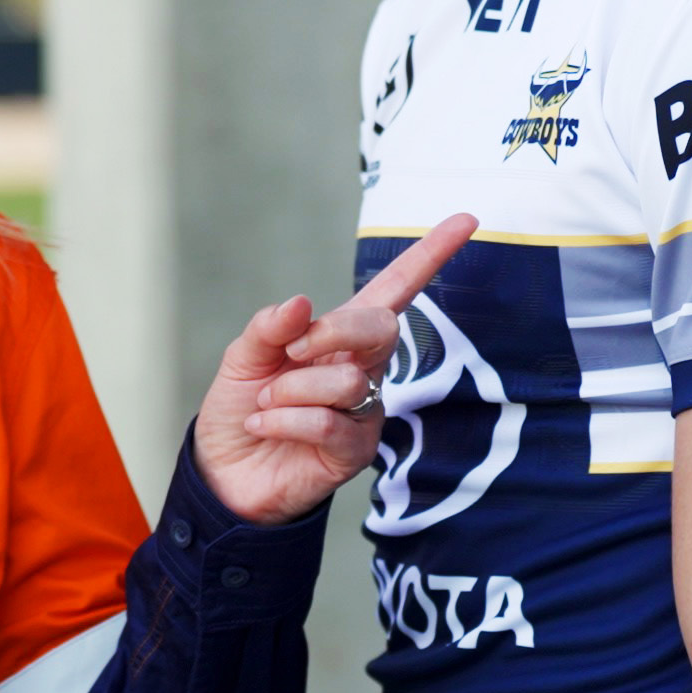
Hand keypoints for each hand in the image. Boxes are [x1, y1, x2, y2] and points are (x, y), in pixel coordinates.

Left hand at [191, 215, 476, 524]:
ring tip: (266, 403)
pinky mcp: (356, 451)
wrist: (224, 472)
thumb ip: (269, 327)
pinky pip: (327, 422)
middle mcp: (363, 368)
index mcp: (340, 336)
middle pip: (382, 328)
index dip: (430, 255)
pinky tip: (265, 426)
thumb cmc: (241, 407)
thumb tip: (302, 304)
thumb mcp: (244, 357)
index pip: (395, 289)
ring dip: (290, 389)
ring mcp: (365, 410)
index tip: (467, 220)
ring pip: (346, 381)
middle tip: (288, 353)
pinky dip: (283, 420)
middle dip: (331, 332)